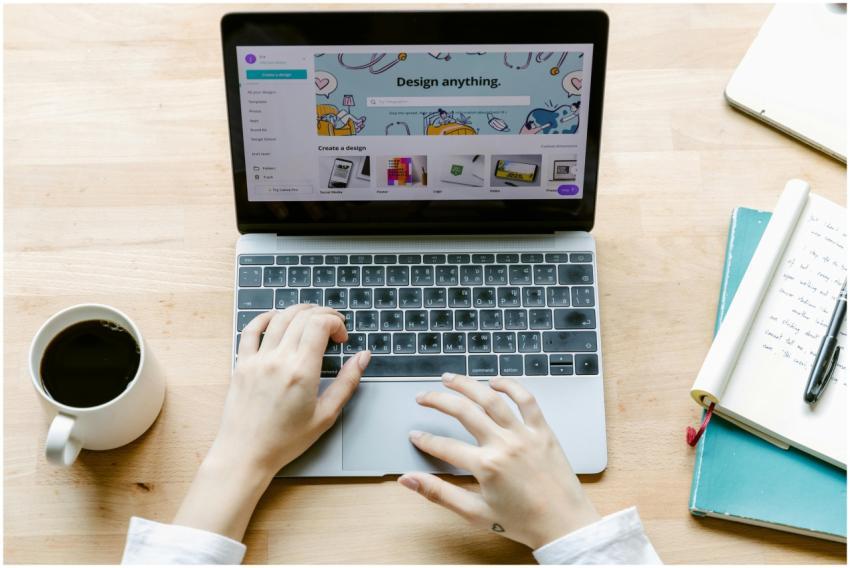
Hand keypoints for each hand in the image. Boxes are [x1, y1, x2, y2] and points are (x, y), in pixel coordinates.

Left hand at [209, 304, 370, 474]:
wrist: (246, 454)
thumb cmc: (286, 440)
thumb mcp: (326, 415)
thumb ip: (347, 382)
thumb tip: (363, 356)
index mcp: (302, 371)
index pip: (319, 324)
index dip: (336, 322)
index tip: (342, 337)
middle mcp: (278, 359)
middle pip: (302, 317)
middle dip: (323, 314)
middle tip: (333, 327)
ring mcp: (257, 360)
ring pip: (279, 318)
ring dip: (299, 312)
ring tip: (311, 319)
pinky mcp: (242, 364)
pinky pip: (251, 330)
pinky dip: (266, 317)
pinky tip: (277, 318)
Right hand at [398, 373, 599, 549]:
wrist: (564, 524)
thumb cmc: (522, 522)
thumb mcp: (475, 512)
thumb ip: (439, 493)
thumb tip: (408, 480)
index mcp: (486, 466)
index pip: (444, 446)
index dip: (425, 439)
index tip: (415, 434)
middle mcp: (504, 444)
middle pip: (463, 412)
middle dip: (438, 400)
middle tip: (423, 397)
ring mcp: (524, 434)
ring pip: (491, 399)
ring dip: (467, 385)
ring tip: (450, 378)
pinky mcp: (543, 431)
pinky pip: (527, 400)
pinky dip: (511, 386)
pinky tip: (495, 382)